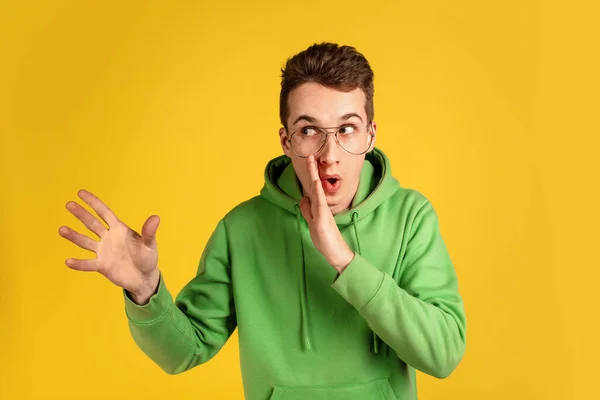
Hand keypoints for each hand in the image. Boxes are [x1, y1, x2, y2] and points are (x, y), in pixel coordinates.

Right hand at [58, 189, 159, 303]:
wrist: (144, 277)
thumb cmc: (147, 258)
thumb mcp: (150, 244)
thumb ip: (149, 232)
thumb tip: (156, 218)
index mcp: (119, 229)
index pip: (104, 212)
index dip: (94, 202)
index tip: (81, 193)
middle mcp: (108, 238)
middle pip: (92, 224)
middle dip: (81, 214)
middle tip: (69, 205)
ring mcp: (103, 251)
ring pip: (85, 242)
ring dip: (74, 236)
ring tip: (61, 230)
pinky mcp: (102, 265)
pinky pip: (88, 263)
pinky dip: (79, 263)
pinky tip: (68, 261)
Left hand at [299, 156, 354, 272]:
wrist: (336, 252)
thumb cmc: (325, 239)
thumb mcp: (312, 222)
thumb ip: (308, 210)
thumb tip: (303, 198)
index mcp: (318, 206)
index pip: (312, 187)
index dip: (309, 175)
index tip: (308, 162)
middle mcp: (321, 206)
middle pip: (314, 184)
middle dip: (311, 170)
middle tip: (309, 155)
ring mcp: (323, 211)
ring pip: (317, 189)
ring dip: (313, 175)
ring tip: (310, 161)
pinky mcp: (323, 219)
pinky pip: (320, 202)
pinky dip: (318, 191)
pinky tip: (316, 182)